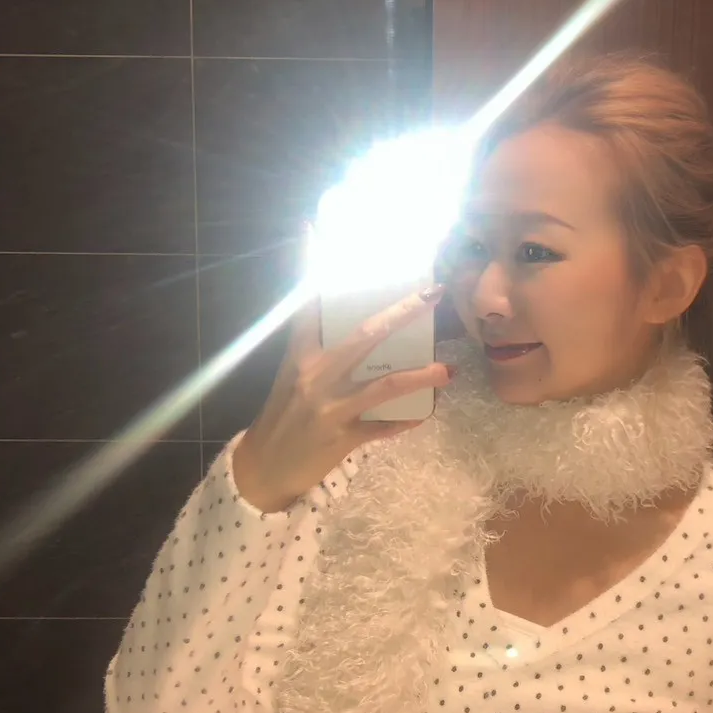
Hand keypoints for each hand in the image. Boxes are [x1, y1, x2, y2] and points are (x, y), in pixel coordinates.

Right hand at [232, 285, 451, 512]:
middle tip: (432, 294)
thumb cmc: (281, 417)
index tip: (335, 244)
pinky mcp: (343, 438)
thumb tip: (355, 329)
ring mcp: (331, 408)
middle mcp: (316, 376)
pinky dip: (405, 419)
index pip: (312, 308)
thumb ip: (316, 352)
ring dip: (421, 376)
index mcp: (300, 357)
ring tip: (447, 370)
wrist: (264, 468)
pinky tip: (424, 413)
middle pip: (366, 336)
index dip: (322, 274)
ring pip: (385, 385)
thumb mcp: (291, 377)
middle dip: (403, 312)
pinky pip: (383, 427)